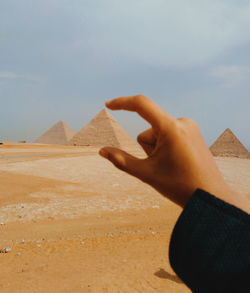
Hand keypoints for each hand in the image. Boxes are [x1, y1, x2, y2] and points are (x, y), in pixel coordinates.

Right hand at [99, 95, 247, 209]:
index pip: (142, 105)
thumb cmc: (180, 186)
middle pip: (148, 131)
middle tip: (163, 167)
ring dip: (157, 149)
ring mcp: (190, 127)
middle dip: (148, 148)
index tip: (108, 104)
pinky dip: (166, 146)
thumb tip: (101, 151)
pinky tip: (178, 161)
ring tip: (172, 166)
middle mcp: (182, 122)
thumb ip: (121, 161)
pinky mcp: (193, 132)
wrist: (211, 196)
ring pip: (158, 134)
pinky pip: (169, 134)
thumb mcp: (147, 173)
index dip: (123, 103)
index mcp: (171, 128)